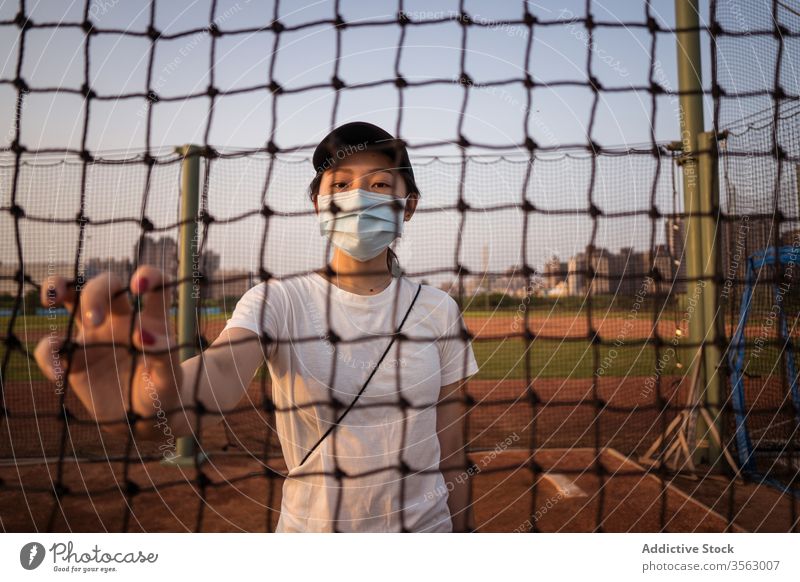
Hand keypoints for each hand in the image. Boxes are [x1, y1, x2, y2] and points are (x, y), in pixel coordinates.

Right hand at [34, 266, 181, 436]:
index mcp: (151, 320)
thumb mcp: (169, 380)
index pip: (155, 286)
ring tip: (50, 299)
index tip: (139, 286)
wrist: (142, 419)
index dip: (149, 276)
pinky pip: (50, 348)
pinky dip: (47, 356)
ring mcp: (94, 335)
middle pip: (106, 284)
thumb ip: (164, 356)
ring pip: (70, 297)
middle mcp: (121, 320)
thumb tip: (145, 335)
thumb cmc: (162, 393)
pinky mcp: (73, 357)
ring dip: (57, 288)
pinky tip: (58, 375)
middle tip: (95, 319)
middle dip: (95, 293)